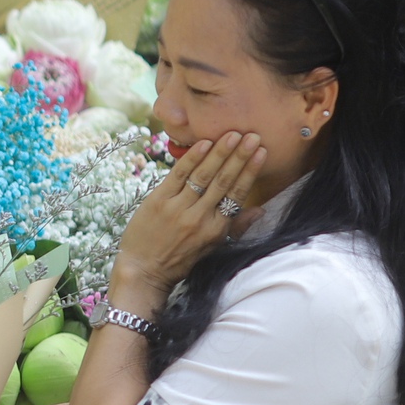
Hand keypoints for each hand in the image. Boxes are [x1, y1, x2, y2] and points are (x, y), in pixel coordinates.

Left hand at [108, 131, 265, 316]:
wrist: (142, 270)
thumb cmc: (178, 259)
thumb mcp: (212, 247)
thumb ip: (235, 227)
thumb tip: (261, 210)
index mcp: (216, 229)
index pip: (237, 194)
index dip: (250, 171)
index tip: (262, 152)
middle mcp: (199, 217)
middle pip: (224, 180)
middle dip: (239, 156)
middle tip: (252, 135)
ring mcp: (178, 208)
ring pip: (204, 175)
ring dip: (220, 152)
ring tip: (232, 134)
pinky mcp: (157, 201)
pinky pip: (178, 175)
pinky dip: (192, 158)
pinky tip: (204, 143)